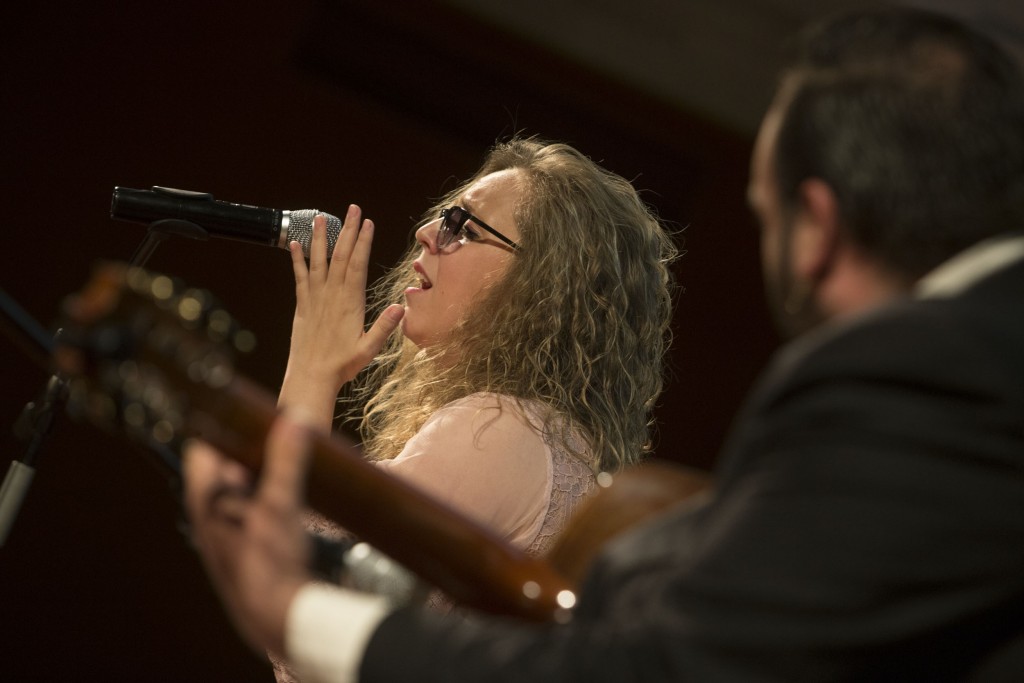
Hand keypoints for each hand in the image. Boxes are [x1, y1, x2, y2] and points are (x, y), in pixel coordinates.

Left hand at [183, 414, 315, 654]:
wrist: (277, 615)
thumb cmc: (269, 561)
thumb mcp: (282, 504)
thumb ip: (287, 460)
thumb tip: (292, 420)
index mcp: (206, 498)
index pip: (201, 448)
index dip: (222, 429)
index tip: (248, 416)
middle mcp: (209, 514)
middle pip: (223, 468)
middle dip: (249, 452)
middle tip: (278, 437)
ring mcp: (225, 532)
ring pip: (238, 491)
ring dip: (261, 477)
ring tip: (291, 464)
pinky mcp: (243, 547)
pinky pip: (250, 512)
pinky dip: (266, 500)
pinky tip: (291, 501)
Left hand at [279, 205, 403, 428]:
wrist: (311, 377)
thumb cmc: (342, 366)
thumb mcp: (369, 349)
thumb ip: (384, 327)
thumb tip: (401, 307)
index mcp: (350, 303)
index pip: (357, 265)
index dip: (362, 242)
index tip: (367, 223)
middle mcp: (331, 296)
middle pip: (340, 256)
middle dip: (347, 231)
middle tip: (352, 209)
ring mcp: (315, 299)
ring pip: (318, 261)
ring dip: (320, 238)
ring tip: (321, 217)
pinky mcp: (302, 306)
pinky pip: (299, 277)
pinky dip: (296, 260)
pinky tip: (294, 244)